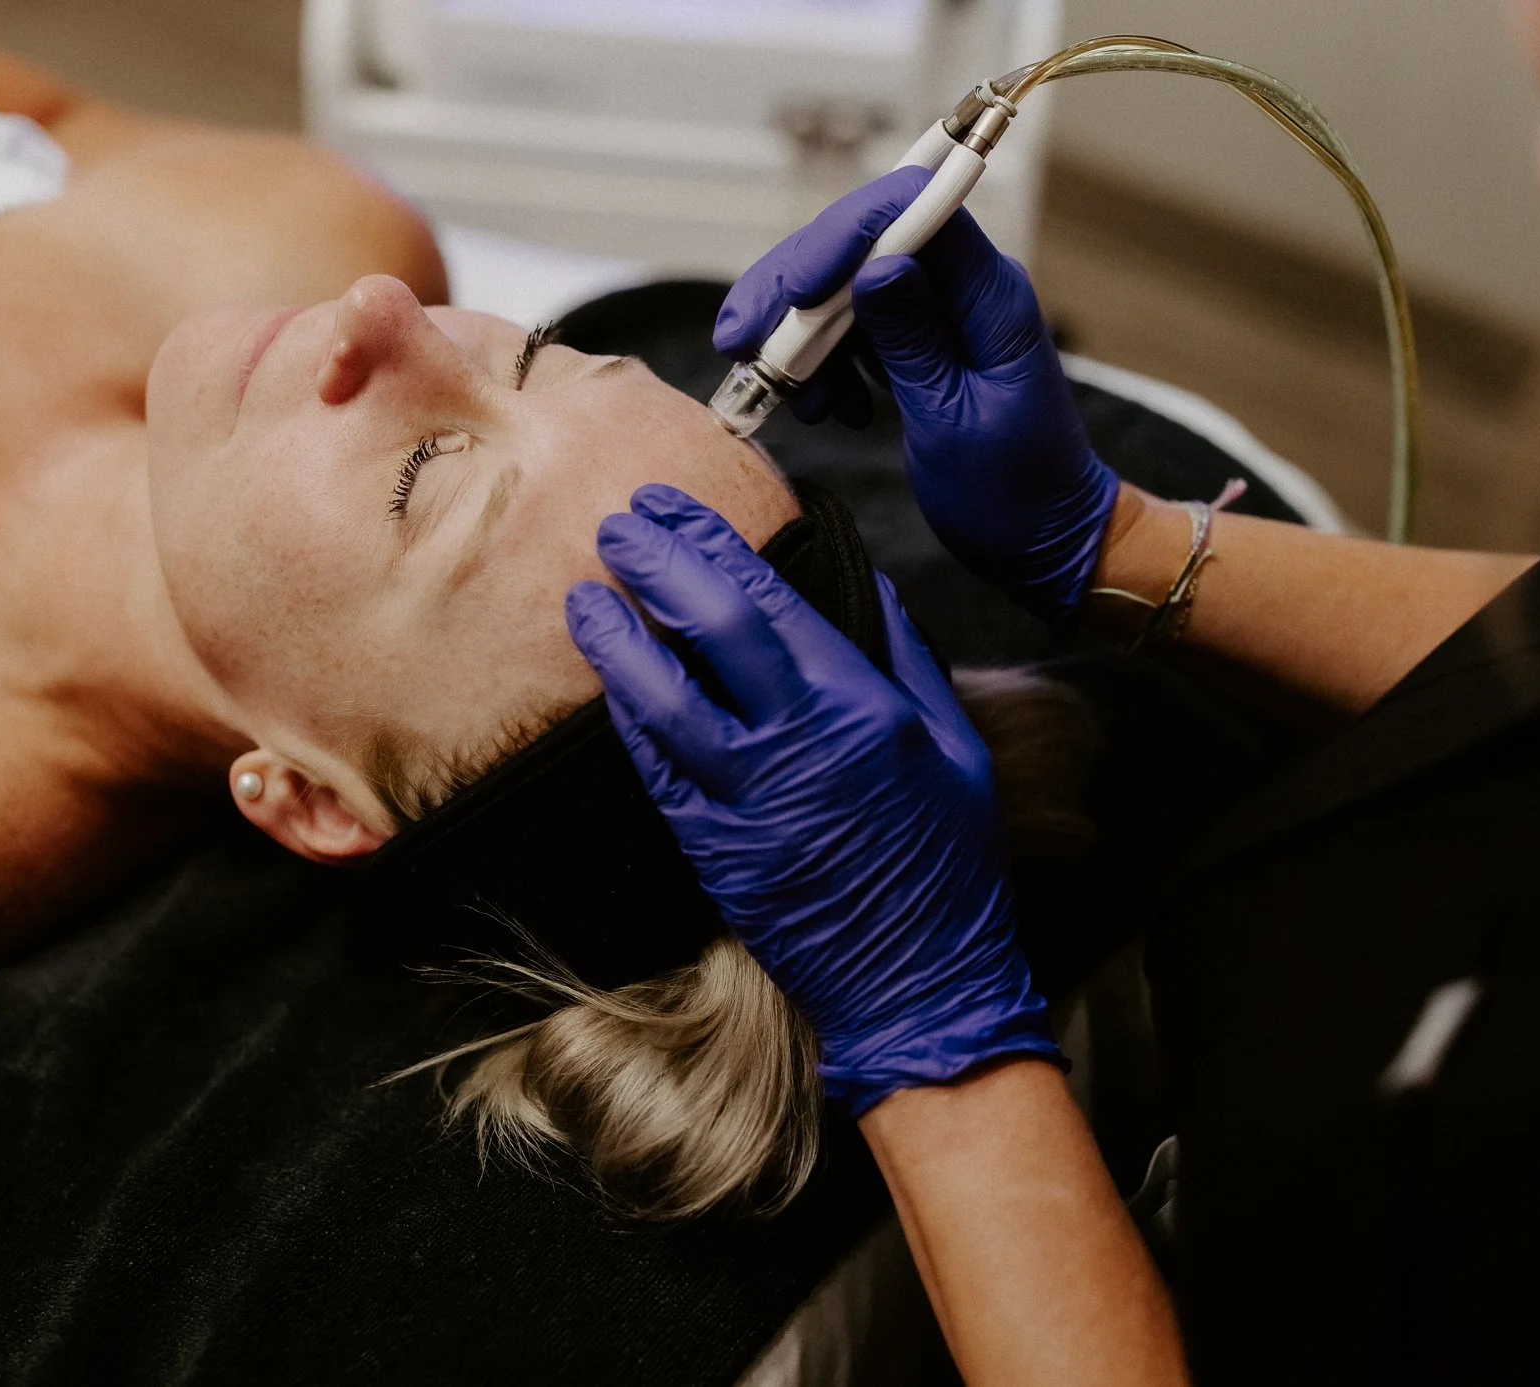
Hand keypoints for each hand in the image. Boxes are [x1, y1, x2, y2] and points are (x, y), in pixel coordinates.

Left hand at [564, 484, 1059, 1115]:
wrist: (922, 980)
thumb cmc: (949, 863)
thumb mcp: (956, 745)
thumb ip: (908, 655)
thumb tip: (870, 582)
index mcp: (862, 704)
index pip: (770, 599)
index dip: (711, 544)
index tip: (671, 507)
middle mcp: (798, 742)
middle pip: (709, 630)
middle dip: (657, 566)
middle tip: (618, 525)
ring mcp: (747, 798)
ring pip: (662, 700)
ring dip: (617, 640)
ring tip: (583, 595)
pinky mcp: (713, 849)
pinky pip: (656, 769)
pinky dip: (629, 718)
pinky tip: (607, 680)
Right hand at [716, 167, 1120, 624]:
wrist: (1045, 540)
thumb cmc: (1014, 495)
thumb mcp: (952, 424)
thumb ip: (913, 342)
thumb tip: (877, 266)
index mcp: (990, 296)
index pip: (911, 213)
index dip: (841, 239)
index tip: (791, 296)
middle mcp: (965, 289)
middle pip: (862, 244)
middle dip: (793, 291)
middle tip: (738, 343)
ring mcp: (941, 313)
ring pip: (847, 288)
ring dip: (801, 337)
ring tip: (795, 401)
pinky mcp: (920, 343)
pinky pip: (854, 328)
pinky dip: (823, 363)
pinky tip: (825, 409)